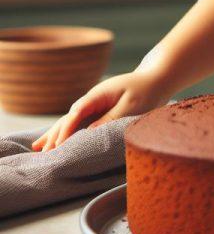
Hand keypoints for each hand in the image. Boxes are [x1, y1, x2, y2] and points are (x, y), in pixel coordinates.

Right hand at [31, 69, 171, 151]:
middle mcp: (92, 99)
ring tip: (38, 149)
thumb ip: (111, 118)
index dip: (67, 129)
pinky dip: (66, 132)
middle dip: (56, 135)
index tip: (58, 146)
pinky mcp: (98, 111)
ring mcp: (94, 105)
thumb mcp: (131, 105)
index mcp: (99, 94)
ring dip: (56, 135)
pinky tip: (54, 141)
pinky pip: (79, 123)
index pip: (77, 113)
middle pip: (69, 118)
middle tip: (44, 155)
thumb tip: (89, 132)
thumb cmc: (147, 90)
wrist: (156, 78)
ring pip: (70, 121)